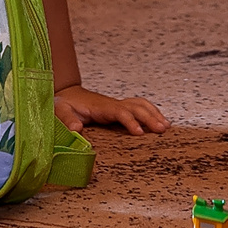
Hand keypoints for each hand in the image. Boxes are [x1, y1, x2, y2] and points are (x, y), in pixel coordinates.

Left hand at [54, 84, 169, 134]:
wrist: (66, 94)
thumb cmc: (63, 104)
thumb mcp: (60, 111)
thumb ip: (67, 120)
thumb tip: (77, 130)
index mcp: (100, 107)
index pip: (120, 112)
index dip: (130, 121)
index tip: (139, 133)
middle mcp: (112, 104)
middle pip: (136, 107)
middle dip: (150, 117)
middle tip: (162, 130)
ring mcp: (117, 105)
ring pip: (140, 105)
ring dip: (154, 113)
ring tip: (167, 126)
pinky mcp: (119, 108)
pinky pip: (138, 106)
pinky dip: (151, 111)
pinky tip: (159, 120)